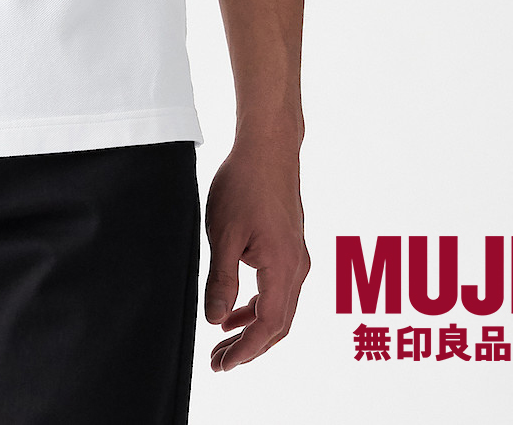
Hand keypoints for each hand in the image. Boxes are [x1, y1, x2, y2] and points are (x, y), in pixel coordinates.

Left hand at [203, 136, 310, 370]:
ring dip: (252, 327)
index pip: (268, 326)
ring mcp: (297, 257)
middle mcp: (297, 267)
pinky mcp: (290, 246)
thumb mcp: (223, 235)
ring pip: (279, 308)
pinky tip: (235, 306)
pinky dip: (258, 304)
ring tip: (222, 338)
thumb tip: (215, 319)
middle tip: (218, 361)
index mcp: (283, 268)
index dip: (245, 351)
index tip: (221, 364)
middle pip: (278, 324)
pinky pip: (278, 289)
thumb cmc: (244, 184)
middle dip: (249, 347)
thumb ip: (221, 280)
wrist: (267, 148)